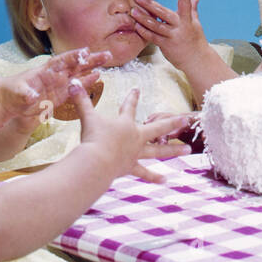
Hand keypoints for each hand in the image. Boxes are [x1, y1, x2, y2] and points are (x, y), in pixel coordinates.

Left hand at [1, 48, 109, 127]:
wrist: (9, 105)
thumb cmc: (10, 95)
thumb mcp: (16, 94)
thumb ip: (25, 94)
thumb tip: (32, 96)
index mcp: (44, 71)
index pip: (61, 62)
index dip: (73, 57)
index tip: (86, 52)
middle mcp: (54, 75)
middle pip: (75, 65)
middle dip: (90, 59)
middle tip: (106, 55)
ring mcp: (58, 85)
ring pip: (79, 74)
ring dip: (92, 68)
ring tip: (106, 62)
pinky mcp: (60, 95)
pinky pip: (76, 87)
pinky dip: (87, 82)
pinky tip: (97, 77)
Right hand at [68, 84, 191, 183]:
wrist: (96, 161)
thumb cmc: (93, 138)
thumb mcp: (87, 117)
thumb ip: (81, 100)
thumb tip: (72, 81)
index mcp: (125, 123)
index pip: (129, 107)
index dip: (132, 97)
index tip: (138, 89)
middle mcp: (135, 137)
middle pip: (157, 128)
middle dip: (172, 122)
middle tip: (186, 119)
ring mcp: (135, 153)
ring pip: (159, 150)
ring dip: (174, 150)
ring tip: (188, 149)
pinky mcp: (131, 167)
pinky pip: (145, 173)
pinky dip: (154, 177)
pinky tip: (165, 180)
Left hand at [131, 0, 209, 66]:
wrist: (197, 61)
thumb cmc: (196, 41)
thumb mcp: (196, 25)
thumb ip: (193, 11)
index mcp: (187, 20)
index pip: (186, 2)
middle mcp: (180, 27)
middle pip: (163, 13)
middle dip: (149, 5)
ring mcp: (172, 36)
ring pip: (155, 26)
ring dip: (143, 18)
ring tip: (133, 11)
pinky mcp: (166, 46)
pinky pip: (153, 37)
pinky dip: (144, 31)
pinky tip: (137, 26)